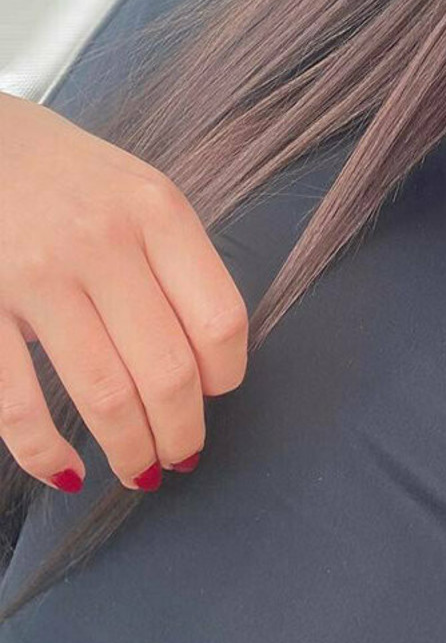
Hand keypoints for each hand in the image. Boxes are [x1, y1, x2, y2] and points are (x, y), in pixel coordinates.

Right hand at [0, 92, 248, 491]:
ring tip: (141, 470)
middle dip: (182, 431)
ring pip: (103, 394)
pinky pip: (17, 404)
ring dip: (130, 450)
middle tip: (183, 455)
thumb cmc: (66, 172)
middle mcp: (103, 242)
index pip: (220, 317)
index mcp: (156, 210)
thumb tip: (212, 354)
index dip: (227, 374)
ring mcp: (37, 276)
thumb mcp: (138, 187)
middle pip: (168, 369)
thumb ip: (175, 256)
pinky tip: (67, 470)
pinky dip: (45, 453)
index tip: (219, 392)